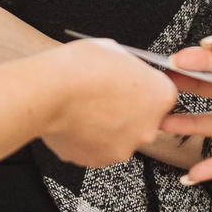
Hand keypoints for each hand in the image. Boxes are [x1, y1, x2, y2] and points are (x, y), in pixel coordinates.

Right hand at [38, 41, 179, 167]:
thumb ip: (130, 67)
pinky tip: (76, 120)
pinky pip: (98, 148)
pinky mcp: (99, 160)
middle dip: (126, 110)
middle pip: (143, 120)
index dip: (142, 88)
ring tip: (86, 107)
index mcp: (160, 96)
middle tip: (104, 96)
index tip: (129, 85)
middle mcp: (148, 127)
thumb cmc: (80, 69)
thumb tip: (126, 69)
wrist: (49, 91)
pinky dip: (88, 138)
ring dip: (107, 126)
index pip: (162, 95)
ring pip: (120, 136)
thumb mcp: (115, 51)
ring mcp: (124, 147)